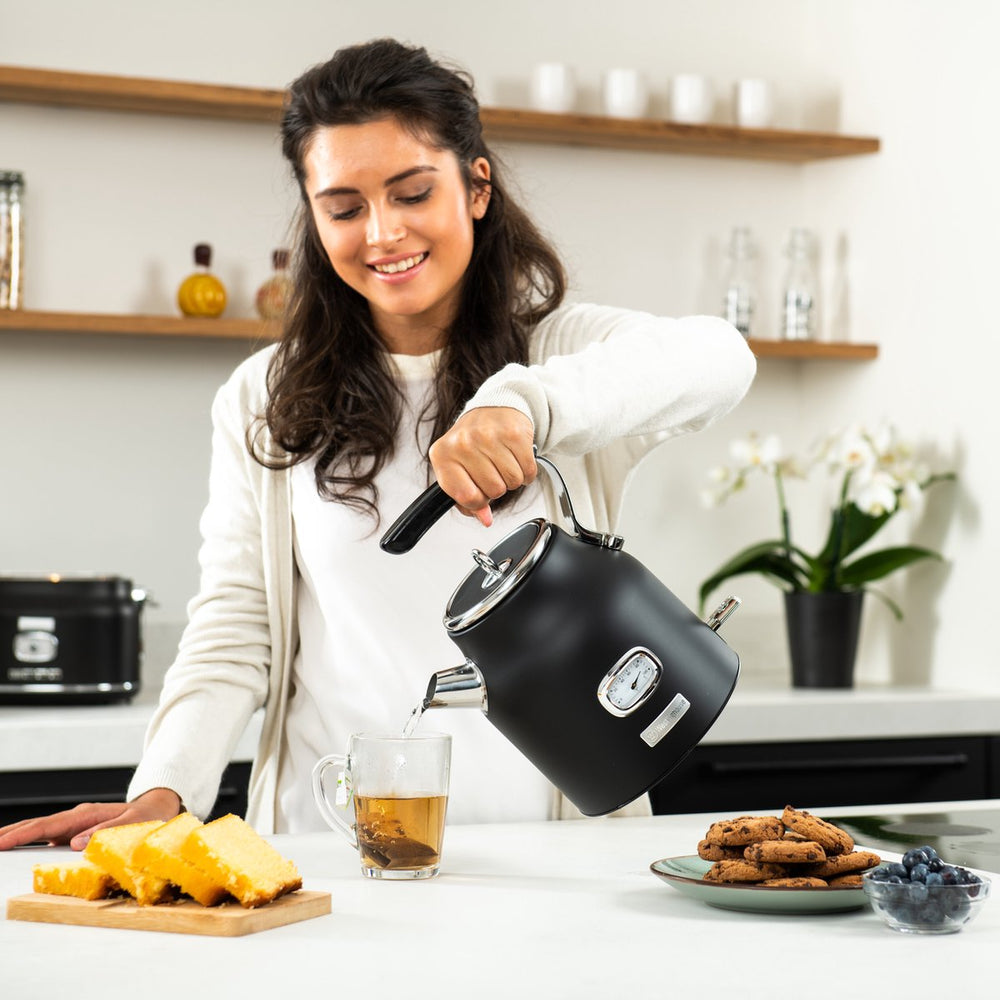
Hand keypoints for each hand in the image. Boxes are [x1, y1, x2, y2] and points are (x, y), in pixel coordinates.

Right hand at [0, 787, 182, 851]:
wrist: (156, 809)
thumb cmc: (145, 817)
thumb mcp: (131, 824)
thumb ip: (104, 831)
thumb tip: (75, 843)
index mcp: (86, 814)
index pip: (48, 825)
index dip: (23, 834)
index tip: (0, 841)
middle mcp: (76, 817)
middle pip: (37, 825)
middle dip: (11, 833)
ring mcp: (74, 824)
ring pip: (40, 829)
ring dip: (17, 835)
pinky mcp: (75, 831)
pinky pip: (49, 835)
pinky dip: (31, 839)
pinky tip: (18, 847)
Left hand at [428, 407, 535, 525]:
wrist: (493, 408)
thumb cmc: (472, 442)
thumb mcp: (459, 470)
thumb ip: (467, 500)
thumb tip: (485, 519)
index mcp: (443, 455)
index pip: (466, 497)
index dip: (478, 501)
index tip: (479, 491)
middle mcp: (464, 443)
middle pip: (493, 491)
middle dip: (497, 486)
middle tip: (493, 469)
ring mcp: (489, 436)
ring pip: (512, 482)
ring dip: (513, 478)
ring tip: (504, 461)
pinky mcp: (514, 433)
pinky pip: (529, 470)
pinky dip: (527, 470)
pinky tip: (517, 457)